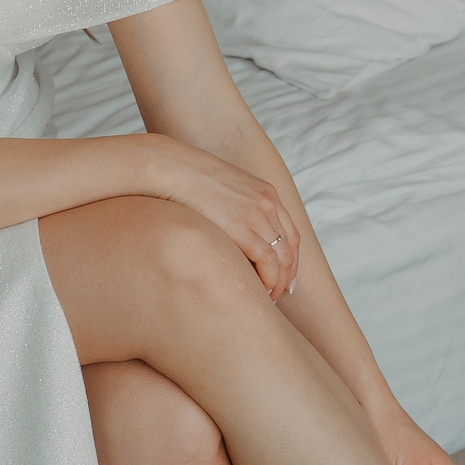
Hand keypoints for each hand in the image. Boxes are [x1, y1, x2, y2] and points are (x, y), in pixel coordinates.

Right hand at [149, 140, 300, 299]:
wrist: (172, 167)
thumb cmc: (187, 180)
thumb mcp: (223, 189)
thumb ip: (236, 207)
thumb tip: (230, 229)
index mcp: (265, 193)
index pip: (290, 233)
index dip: (292, 259)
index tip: (286, 277)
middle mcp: (267, 203)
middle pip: (291, 247)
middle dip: (288, 274)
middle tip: (280, 293)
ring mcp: (256, 214)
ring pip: (282, 257)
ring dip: (278, 281)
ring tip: (268, 297)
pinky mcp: (241, 227)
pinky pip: (267, 260)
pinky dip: (268, 278)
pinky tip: (259, 289)